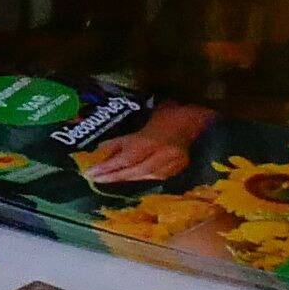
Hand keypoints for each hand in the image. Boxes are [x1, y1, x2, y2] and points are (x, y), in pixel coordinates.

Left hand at [73, 106, 212, 187]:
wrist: (198, 117)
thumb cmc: (169, 111)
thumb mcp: (143, 119)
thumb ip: (123, 138)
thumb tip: (100, 150)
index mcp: (152, 140)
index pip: (125, 157)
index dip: (107, 166)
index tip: (89, 172)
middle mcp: (162, 154)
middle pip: (133, 169)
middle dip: (112, 175)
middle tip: (93, 178)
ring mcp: (173, 163)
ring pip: (144, 175)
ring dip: (124, 178)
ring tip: (105, 179)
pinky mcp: (179, 168)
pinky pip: (155, 176)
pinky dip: (140, 177)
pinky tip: (128, 177)